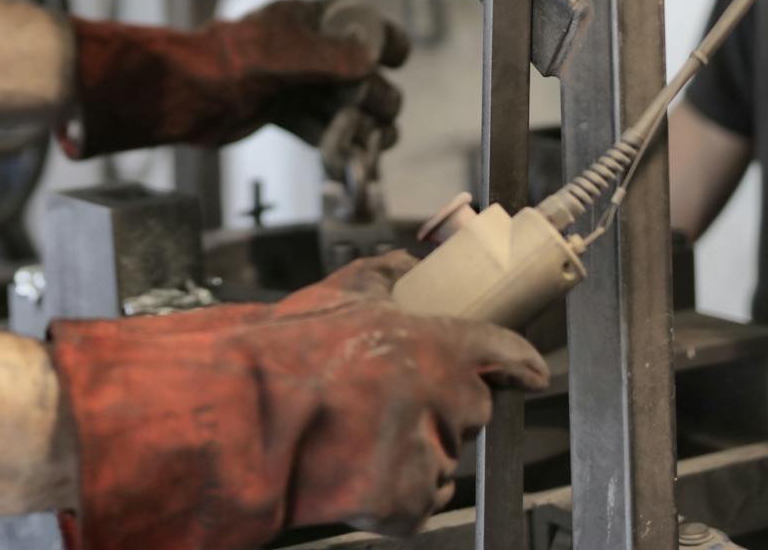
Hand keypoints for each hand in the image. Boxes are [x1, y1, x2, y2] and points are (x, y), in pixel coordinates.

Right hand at [49, 251, 548, 549]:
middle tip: (394, 400)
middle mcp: (436, 398)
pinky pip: (420, 496)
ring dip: (420, 449)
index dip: (519, 361)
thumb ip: (380, 275)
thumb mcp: (333, 296)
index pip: (500, 350)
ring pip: (447, 457)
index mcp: (429, 344)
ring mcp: (423, 454)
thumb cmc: (277, 358)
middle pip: (472, 408)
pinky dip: (398, 489)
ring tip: (363, 435)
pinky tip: (359, 467)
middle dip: (444, 405)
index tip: (530, 369)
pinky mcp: (406, 502)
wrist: (237, 422)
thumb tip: (405, 264)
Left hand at [60, 0, 409, 159]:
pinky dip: (336, 143)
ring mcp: (296, 82)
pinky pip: (320, 127)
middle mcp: (308, 49)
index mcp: (309, 19)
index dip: (382, 40)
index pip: (361, 23)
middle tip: (378, 114)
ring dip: (364, 124)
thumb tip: (370, 63)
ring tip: (377, 143)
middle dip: (375, 95)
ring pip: (344, 105)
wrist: (187, 93)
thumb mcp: (289, 52)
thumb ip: (333, 57)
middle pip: (360, 73)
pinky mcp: (283, 113)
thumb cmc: (234, 60)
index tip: (394, 59)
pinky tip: (351, 159)